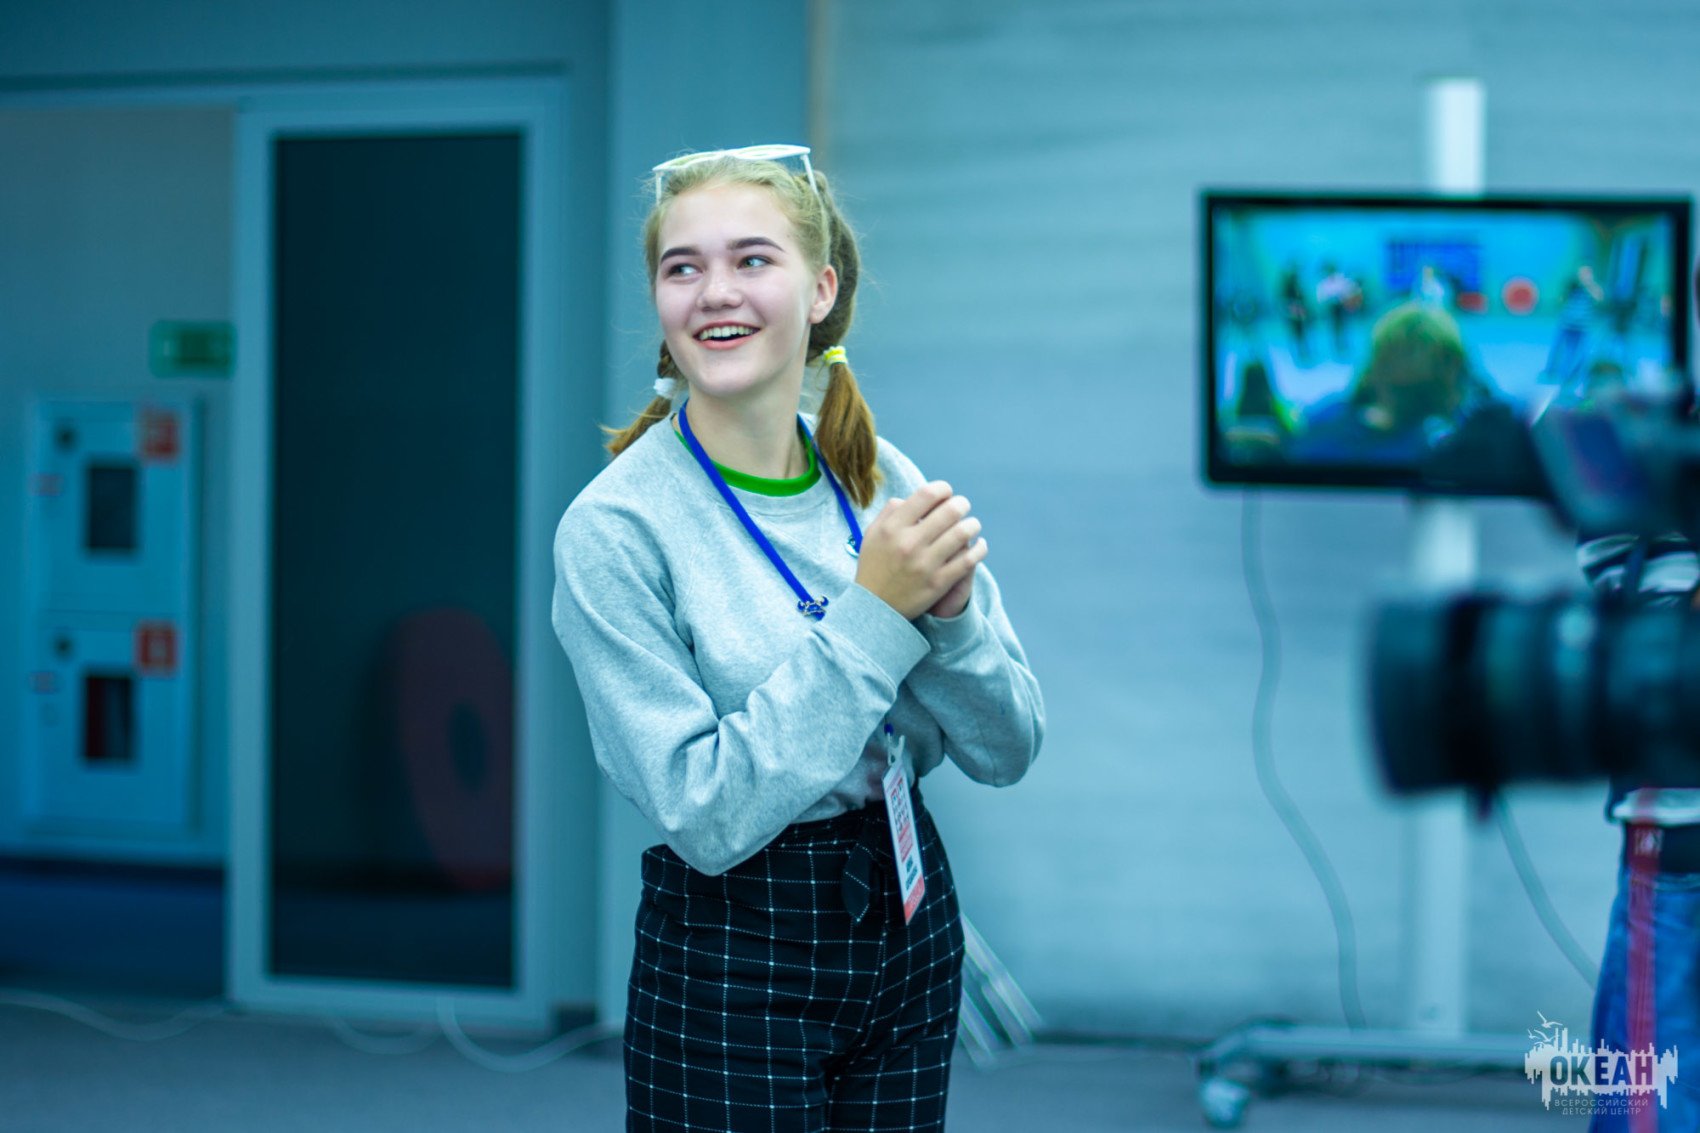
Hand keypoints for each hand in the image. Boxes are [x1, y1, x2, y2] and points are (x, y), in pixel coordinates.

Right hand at [854, 481, 986, 619]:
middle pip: (950, 511)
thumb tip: (914, 497)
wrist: (875, 608)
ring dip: (972, 525)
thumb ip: (891, 511)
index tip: (946, 493)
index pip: (927, 495)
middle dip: (961, 504)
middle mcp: (909, 543)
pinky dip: (979, 549)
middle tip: (963, 507)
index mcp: (892, 527)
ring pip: (963, 533)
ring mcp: (925, 564)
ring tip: (972, 525)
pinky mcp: (938, 583)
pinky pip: (968, 559)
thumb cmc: (875, 566)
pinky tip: (979, 545)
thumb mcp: (872, 534)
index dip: (943, 489)